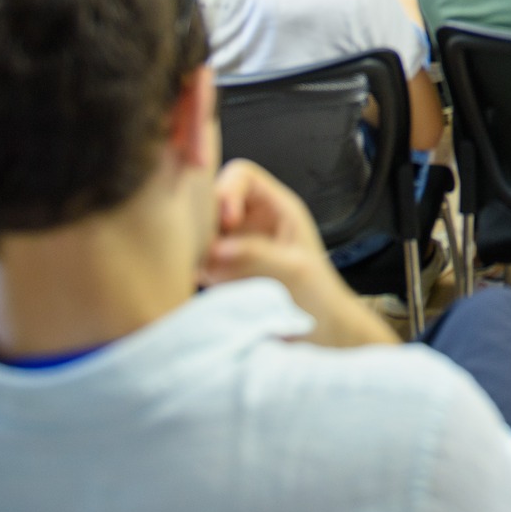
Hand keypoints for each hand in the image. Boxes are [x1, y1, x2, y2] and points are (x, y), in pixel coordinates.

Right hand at [201, 159, 393, 348]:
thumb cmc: (319, 297)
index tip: (226, 221)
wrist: (320, 336)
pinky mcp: (218, 272)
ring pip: (197, 230)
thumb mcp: (294, 271)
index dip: (227, 190)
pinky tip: (200, 284)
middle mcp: (250, 221)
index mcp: (275, 207)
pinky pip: (193, 260)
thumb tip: (214, 249)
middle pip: (211, 199)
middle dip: (202, 219)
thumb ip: (256, 255)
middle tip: (203, 249)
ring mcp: (231, 246)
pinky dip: (190, 268)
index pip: (241, 175)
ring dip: (193, 246)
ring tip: (204, 271)